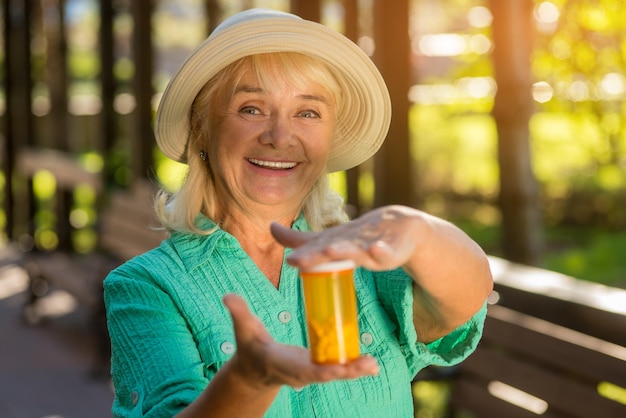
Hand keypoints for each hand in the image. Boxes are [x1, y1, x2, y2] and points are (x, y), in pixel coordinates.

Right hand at [222, 294, 378, 389]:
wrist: (254, 368)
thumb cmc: (249, 346)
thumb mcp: (243, 329)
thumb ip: (238, 313)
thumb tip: (228, 296)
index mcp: (284, 364)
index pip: (305, 369)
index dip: (322, 369)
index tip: (338, 368)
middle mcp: (300, 373)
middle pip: (327, 374)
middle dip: (347, 371)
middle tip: (368, 365)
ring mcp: (310, 372)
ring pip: (336, 373)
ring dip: (355, 370)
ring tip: (374, 365)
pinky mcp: (317, 367)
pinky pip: (337, 367)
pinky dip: (352, 366)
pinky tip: (370, 362)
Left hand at [271, 205, 423, 270]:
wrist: (399, 225)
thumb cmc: (357, 236)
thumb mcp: (329, 240)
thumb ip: (300, 239)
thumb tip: (269, 227)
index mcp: (334, 242)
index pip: (316, 250)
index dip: (304, 256)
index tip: (290, 261)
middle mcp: (349, 242)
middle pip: (332, 250)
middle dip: (316, 254)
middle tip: (299, 260)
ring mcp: (370, 244)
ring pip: (357, 249)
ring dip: (345, 250)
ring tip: (331, 249)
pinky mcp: (391, 249)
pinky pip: (387, 251)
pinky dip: (381, 250)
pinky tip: (377, 250)